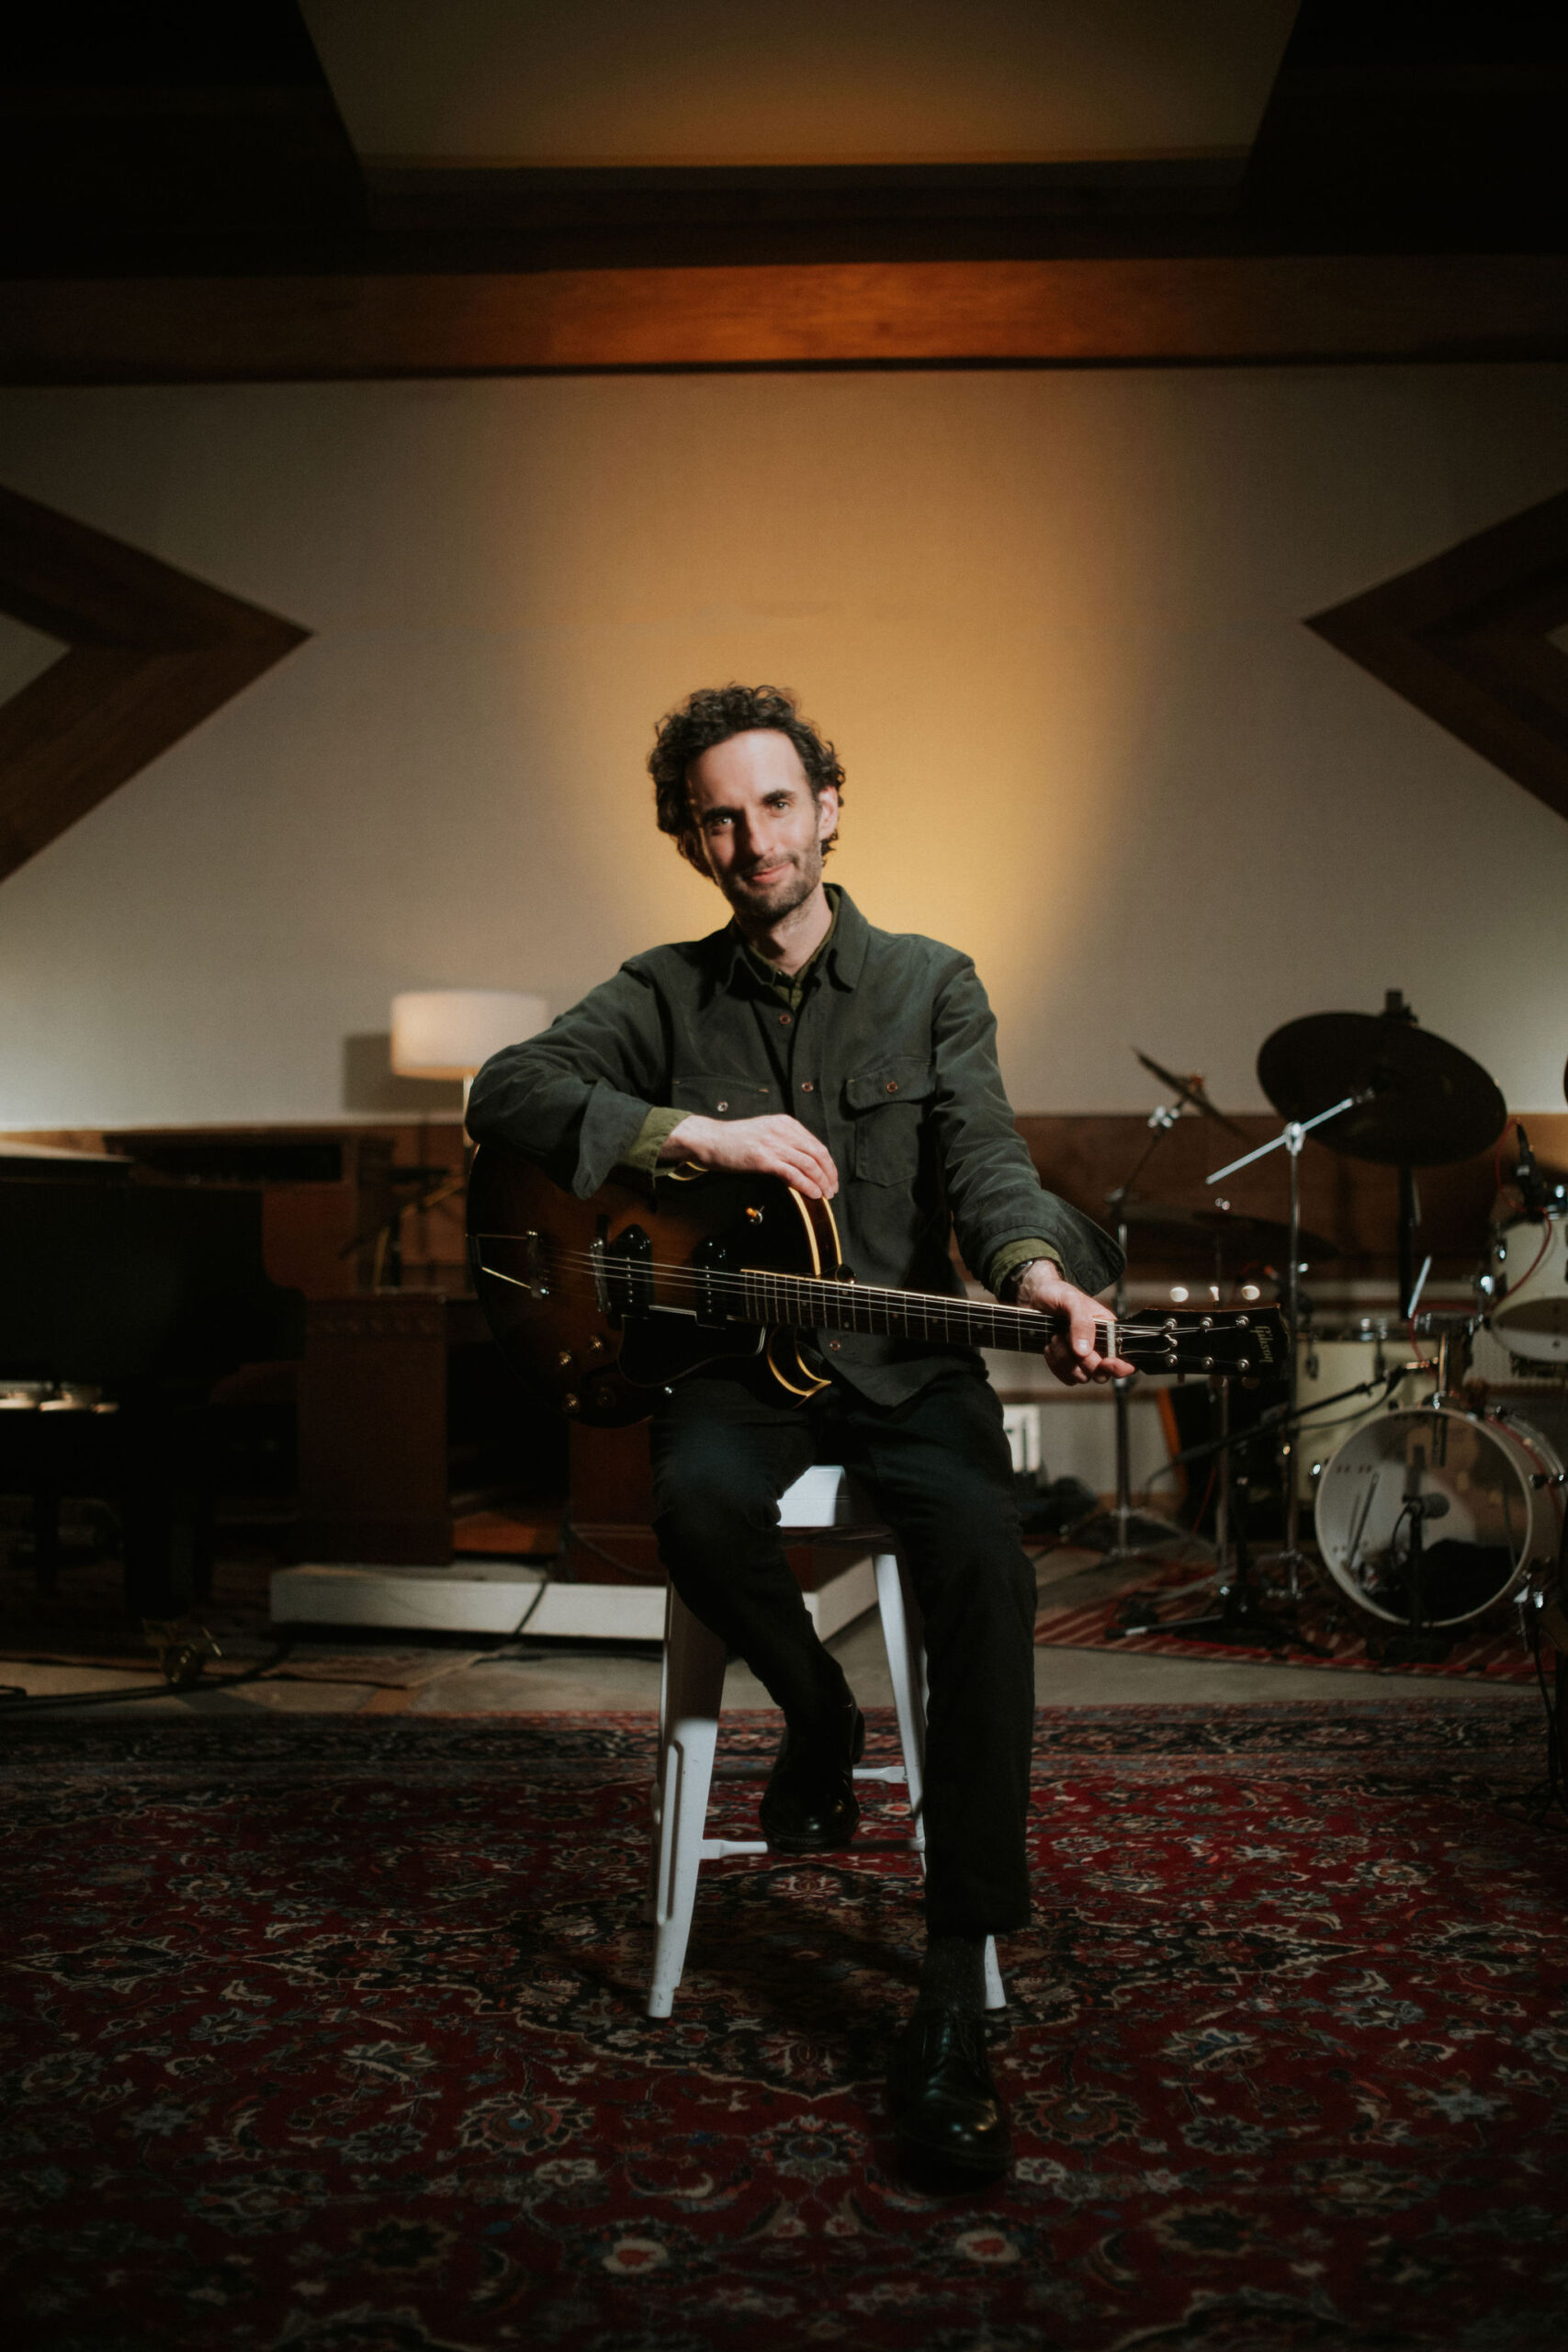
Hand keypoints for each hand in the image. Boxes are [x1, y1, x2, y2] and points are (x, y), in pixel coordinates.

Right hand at [661, 1113, 838, 1199]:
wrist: (710, 1140)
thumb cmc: (734, 1140)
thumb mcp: (764, 1133)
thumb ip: (784, 1142)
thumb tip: (804, 1162)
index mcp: (785, 1123)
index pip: (816, 1144)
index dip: (828, 1163)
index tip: (831, 1177)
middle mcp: (782, 1130)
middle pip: (817, 1154)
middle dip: (829, 1174)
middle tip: (832, 1189)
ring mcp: (773, 1144)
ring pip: (809, 1164)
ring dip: (821, 1182)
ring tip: (825, 1195)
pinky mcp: (763, 1158)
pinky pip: (793, 1173)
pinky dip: (807, 1185)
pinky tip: (813, 1194)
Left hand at [1013, 1262, 1133, 1384]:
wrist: (1035, 1297)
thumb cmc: (1058, 1293)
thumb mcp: (1072, 1300)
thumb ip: (1082, 1323)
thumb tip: (1084, 1351)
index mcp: (1110, 1332)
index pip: (1127, 1360)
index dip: (1120, 1367)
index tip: (1105, 1362)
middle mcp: (1099, 1348)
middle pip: (1101, 1374)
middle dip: (1084, 1360)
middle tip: (1066, 1336)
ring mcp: (1082, 1358)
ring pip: (1081, 1377)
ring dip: (1064, 1359)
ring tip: (1055, 1336)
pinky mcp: (1066, 1364)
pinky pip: (1066, 1377)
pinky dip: (1055, 1364)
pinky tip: (1050, 1345)